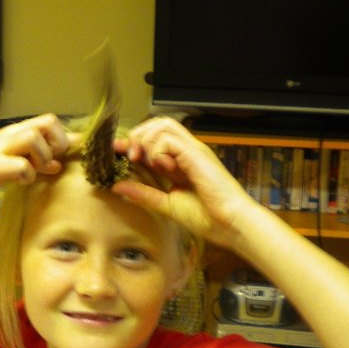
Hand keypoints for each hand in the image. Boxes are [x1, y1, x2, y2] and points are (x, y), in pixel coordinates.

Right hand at [0, 114, 73, 203]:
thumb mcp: (11, 163)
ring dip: (41, 158)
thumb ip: (34, 160)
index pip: (50, 120)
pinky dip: (26, 175)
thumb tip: (59, 163)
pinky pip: (21, 165)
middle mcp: (9, 135)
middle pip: (48, 121)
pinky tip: (19, 181)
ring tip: (32, 171)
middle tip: (48, 161)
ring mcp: (0, 148)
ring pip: (34, 138)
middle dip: (57, 142)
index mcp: (15, 132)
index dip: (65, 136)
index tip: (68, 154)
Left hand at [111, 117, 260, 246]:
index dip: (134, 140)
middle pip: (157, 123)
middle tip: (131, 157)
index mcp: (181, 161)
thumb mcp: (167, 205)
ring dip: (146, 141)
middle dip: (137, 135)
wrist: (231, 224)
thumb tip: (118, 187)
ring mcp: (193, 150)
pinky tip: (164, 168)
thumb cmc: (207, 217)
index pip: (154, 138)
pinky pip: (169, 140)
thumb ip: (144, 195)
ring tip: (144, 161)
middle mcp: (187, 151)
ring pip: (162, 125)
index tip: (117, 151)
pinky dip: (158, 152)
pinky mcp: (197, 154)